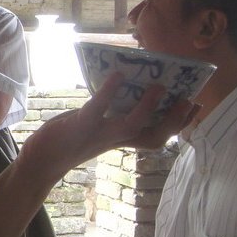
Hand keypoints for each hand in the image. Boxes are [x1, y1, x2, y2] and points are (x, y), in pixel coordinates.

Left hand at [20, 73, 197, 176]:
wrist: (40, 160)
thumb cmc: (68, 139)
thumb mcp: (94, 125)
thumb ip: (110, 111)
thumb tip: (124, 80)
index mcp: (120, 140)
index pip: (157, 136)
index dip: (179, 124)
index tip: (196, 107)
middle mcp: (114, 140)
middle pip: (153, 136)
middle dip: (175, 121)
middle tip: (191, 101)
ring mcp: (98, 134)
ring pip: (130, 125)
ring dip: (147, 107)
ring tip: (160, 86)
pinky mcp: (79, 126)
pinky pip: (97, 109)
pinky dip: (108, 92)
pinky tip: (117, 76)